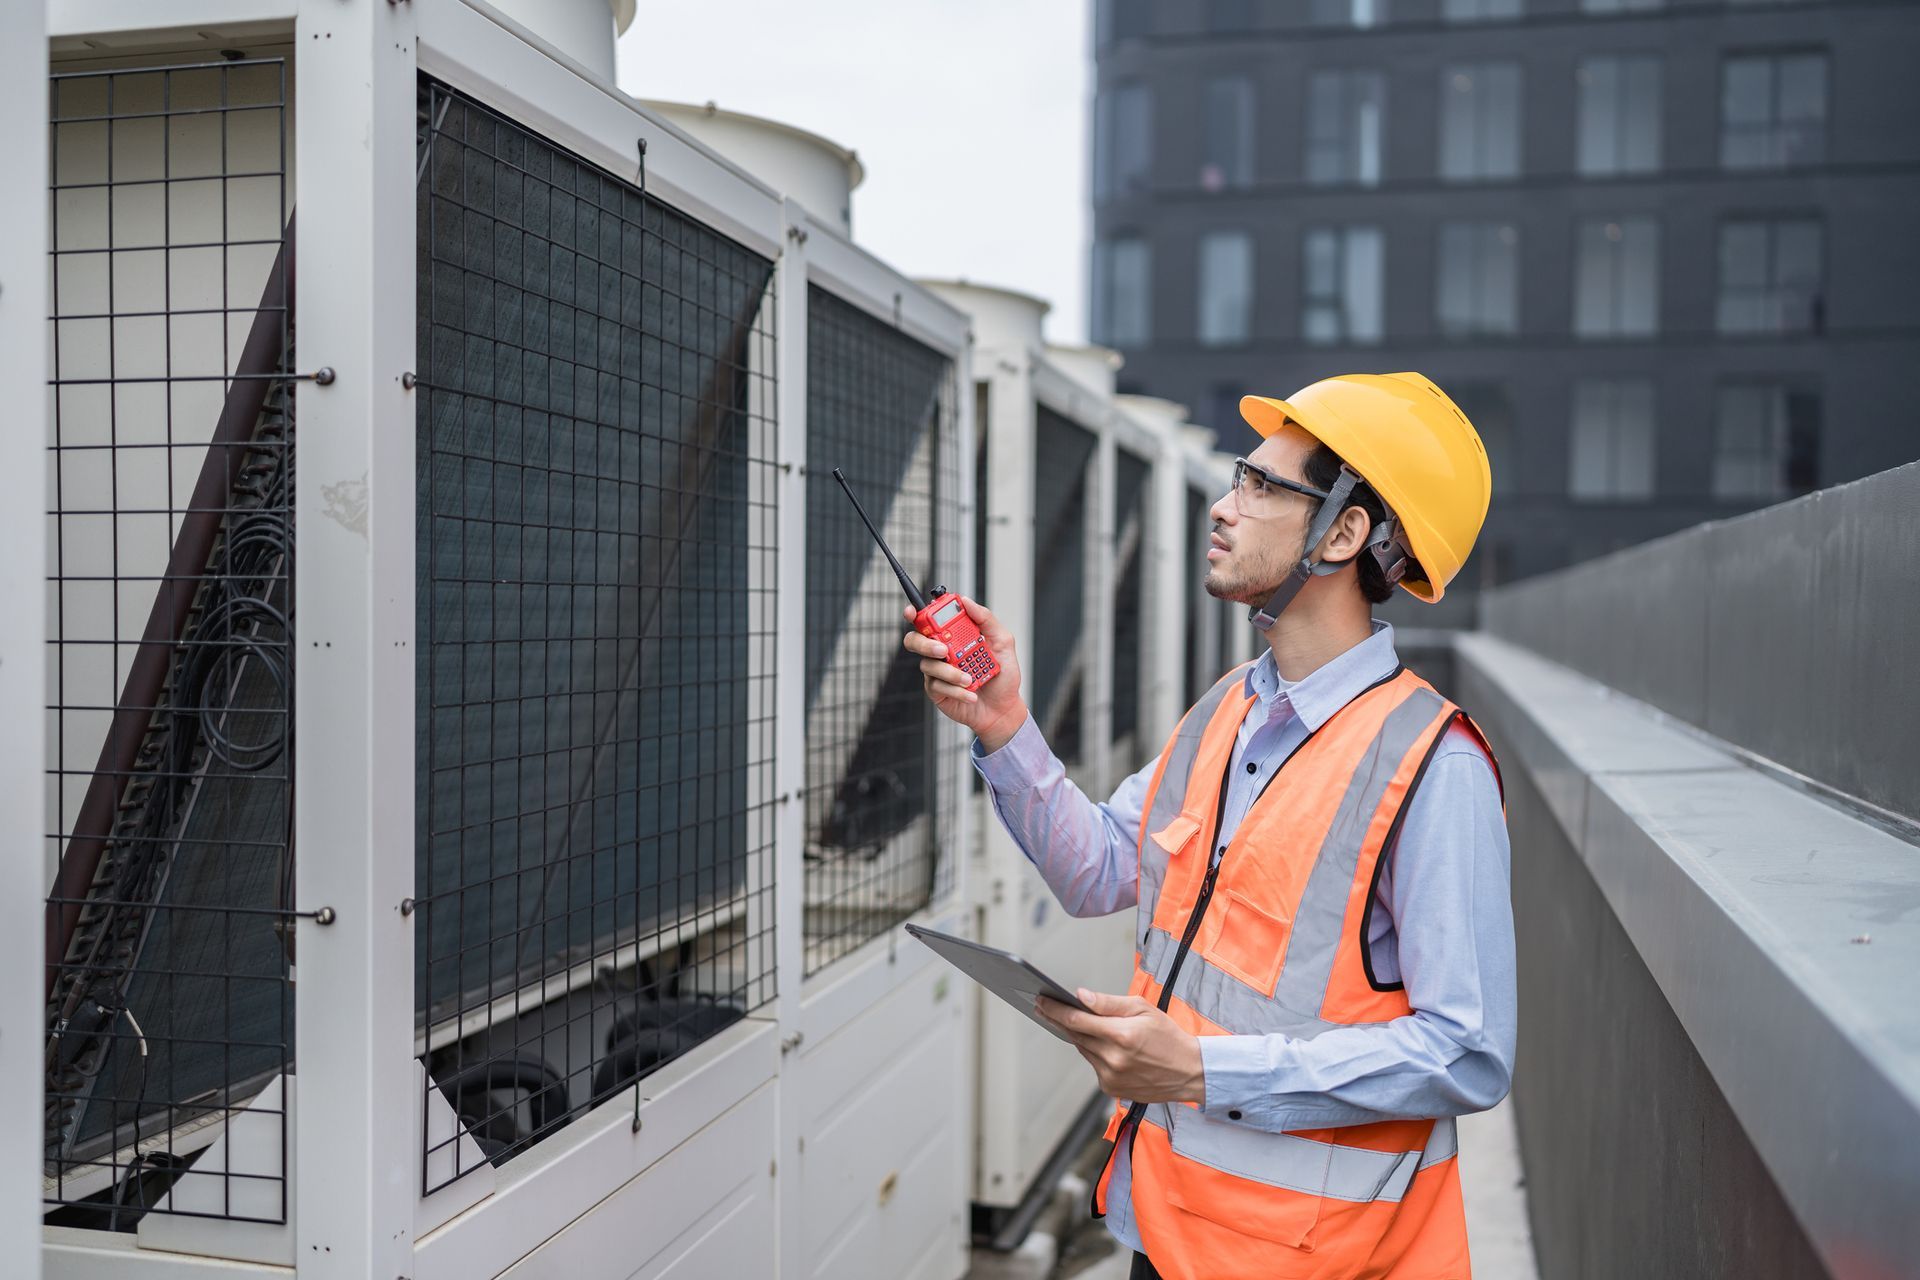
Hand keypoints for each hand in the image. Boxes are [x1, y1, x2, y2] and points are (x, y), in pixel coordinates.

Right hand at [902, 596, 1027, 751]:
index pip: (928, 619)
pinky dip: (956, 690)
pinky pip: (937, 686)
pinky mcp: (937, 691)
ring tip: (970, 679)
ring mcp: (937, 671)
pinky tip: (970, 694)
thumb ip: (986, 619)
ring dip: (950, 672)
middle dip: (925, 644)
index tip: (912, 612)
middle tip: (943, 650)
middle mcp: (941, 651)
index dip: (915, 613)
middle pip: (915, 640)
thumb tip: (966, 602)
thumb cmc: (1002, 675)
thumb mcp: (1003, 642)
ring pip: (929, 665)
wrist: (1003, 708)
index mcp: (953, 635)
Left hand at [1035, 988, 1205, 1106]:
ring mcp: (1111, 1077)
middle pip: (1076, 1035)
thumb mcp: (1143, 1008)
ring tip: (1080, 1022)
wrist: (1189, 1071)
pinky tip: (1105, 1045)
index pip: (1077, 1020)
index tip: (1040, 1000)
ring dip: (1080, 1036)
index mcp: (1121, 1035)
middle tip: (1046, 1006)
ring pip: (1083, 1050)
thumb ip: (1109, 1003)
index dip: (1055, 1009)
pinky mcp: (1111, 1088)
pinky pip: (1094, 1064)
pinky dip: (1095, 1053)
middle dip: (1061, 1020)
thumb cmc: (1168, 1036)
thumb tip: (1080, 996)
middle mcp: (1113, 1059)